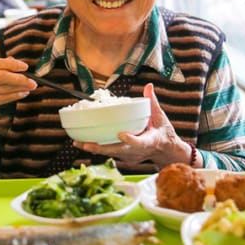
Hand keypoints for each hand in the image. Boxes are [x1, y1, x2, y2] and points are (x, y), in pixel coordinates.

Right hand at [0, 57, 36, 116]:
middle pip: (1, 76)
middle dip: (19, 78)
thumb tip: (18, 63)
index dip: (13, 65)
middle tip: (32, 81)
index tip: (25, 67)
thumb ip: (3, 65)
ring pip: (4, 88)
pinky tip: (23, 93)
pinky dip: (15, 95)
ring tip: (30, 87)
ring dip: (20, 88)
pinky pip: (4, 98)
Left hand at [73, 83, 190, 166]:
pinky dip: (97, 149)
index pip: (139, 142)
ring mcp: (130, 157)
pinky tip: (83, 143)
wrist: (165, 152)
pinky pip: (109, 154)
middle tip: (86, 144)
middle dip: (101, 148)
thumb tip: (149, 85)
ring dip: (94, 149)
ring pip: (110, 154)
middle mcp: (137, 152)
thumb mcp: (160, 117)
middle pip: (118, 151)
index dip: (130, 139)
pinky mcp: (124, 159)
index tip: (121, 134)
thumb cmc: (163, 133)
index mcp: (149, 141)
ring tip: (78, 143)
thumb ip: (152, 102)